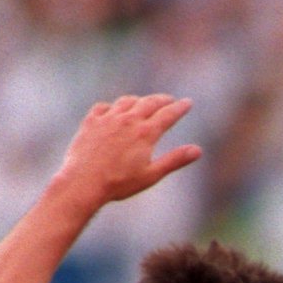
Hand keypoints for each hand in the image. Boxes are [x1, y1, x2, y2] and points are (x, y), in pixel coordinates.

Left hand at [52, 95, 200, 209]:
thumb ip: (175, 160)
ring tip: (143, 102)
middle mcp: (128, 121)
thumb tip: (198, 150)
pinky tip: (113, 111)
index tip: (188, 102)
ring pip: (127, 101)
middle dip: (162, 100)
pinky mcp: (91, 122)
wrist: (83, 181)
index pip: (168, 115)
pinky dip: (112, 106)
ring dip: (139, 100)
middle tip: (170, 99)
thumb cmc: (120, 182)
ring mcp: (107, 119)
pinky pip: (103, 107)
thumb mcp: (152, 174)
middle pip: (149, 103)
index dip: (180, 108)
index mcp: (145, 133)